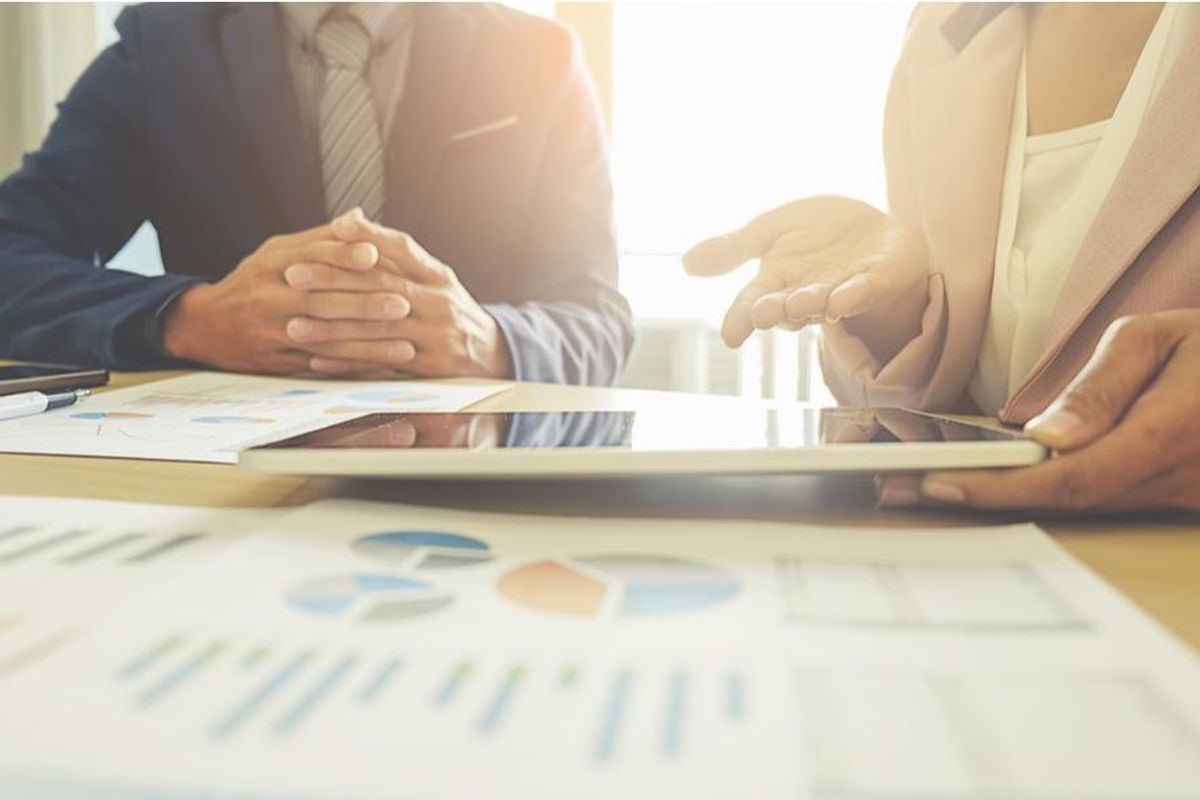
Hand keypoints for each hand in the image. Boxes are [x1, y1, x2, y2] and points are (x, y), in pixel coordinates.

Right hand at [161, 216, 411, 374]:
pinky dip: (352, 368)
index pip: (311, 256)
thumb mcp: (277, 253)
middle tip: (404, 304)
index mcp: (273, 264)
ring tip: (404, 347)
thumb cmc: (253, 283)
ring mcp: (273, 331)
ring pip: (325, 338)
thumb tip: (359, 217)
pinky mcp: (278, 361)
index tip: (375, 254)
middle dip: (365, 304)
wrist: (205, 326)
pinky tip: (381, 369)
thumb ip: (320, 239)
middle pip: (321, 299)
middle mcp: (271, 296)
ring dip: (367, 345)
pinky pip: (320, 365)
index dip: (343, 254)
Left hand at [282, 212, 512, 378]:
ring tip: (295, 325)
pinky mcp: (430, 370)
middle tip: (294, 275)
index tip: (333, 229)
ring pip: (377, 331)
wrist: (493, 357)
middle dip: (333, 281)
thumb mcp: (435, 280)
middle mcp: (439, 303)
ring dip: (332, 329)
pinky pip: (382, 367)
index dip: (369, 237)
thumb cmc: (450, 313)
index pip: (402, 249)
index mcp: (439, 276)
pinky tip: (319, 361)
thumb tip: (351, 219)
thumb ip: (397, 256)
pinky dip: (349, 364)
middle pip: (382, 288)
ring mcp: (436, 337)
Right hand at [683, 196, 928, 348]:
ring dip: (810, 304)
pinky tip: (843, 298)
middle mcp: (805, 293)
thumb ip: (734, 247)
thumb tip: (686, 263)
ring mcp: (842, 289)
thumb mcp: (771, 229)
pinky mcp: (877, 281)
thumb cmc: (817, 233)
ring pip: (823, 303)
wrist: (872, 225)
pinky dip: (854, 296)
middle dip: (776, 310)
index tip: (730, 335)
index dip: (740, 319)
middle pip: (786, 308)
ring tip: (799, 302)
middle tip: (763, 313)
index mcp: (776, 282)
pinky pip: (865, 291)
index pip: (751, 303)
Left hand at [878, 311, 1199, 511]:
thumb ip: (1099, 388)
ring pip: (1077, 510)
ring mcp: (1178, 499)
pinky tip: (989, 488)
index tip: (935, 483)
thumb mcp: (1154, 338)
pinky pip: (1097, 506)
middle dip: (978, 499)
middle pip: (1063, 504)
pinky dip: (1039, 499)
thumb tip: (1044, 437)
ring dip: (1000, 503)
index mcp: (1168, 433)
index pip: (1069, 478)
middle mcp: (1174, 479)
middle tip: (899, 490)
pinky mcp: (1174, 503)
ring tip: (923, 489)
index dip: (998, 488)